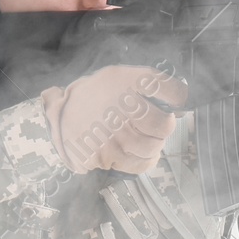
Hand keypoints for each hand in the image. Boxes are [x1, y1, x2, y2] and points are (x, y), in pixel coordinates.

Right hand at [41, 65, 187, 173]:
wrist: (58, 116)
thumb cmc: (94, 95)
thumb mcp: (118, 75)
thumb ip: (147, 84)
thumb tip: (180, 100)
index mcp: (126, 81)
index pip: (169, 90)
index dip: (178, 97)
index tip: (175, 101)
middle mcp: (122, 106)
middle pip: (164, 125)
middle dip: (166, 126)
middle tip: (158, 124)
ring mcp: (115, 134)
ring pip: (153, 147)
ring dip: (155, 144)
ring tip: (147, 138)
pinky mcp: (108, 155)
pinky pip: (141, 164)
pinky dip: (146, 160)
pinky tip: (139, 151)